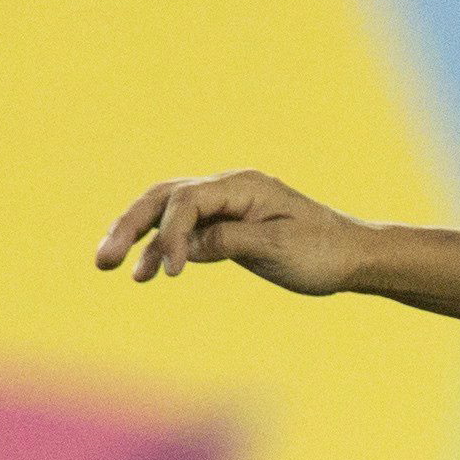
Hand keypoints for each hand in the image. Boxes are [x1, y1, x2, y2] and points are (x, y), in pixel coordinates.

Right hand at [94, 170, 373, 291]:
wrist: (355, 256)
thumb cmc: (325, 253)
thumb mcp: (280, 250)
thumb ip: (230, 242)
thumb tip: (184, 246)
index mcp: (243, 187)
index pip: (188, 201)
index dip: (170, 234)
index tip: (170, 272)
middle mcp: (229, 189)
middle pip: (164, 198)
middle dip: (131, 225)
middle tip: (103, 259)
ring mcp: (226, 205)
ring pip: (168, 213)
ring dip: (138, 237)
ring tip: (109, 265)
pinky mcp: (227, 225)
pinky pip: (186, 232)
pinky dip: (164, 249)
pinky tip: (144, 273)